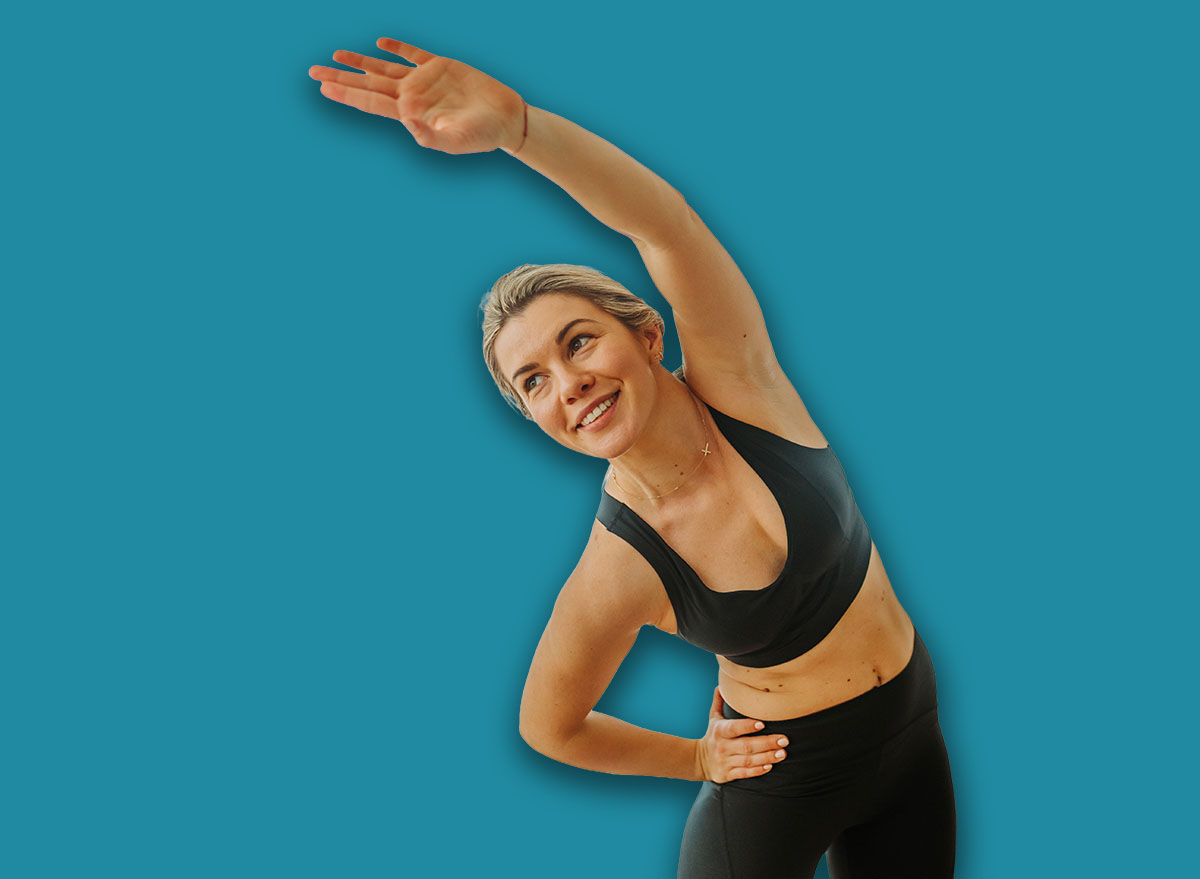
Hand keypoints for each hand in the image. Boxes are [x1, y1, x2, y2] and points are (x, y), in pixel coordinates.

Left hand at [309, 38, 525, 154]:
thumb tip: (409, 125)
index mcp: (410, 113)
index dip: (347, 94)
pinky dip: (397, 48)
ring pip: (384, 68)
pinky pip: (413, 54)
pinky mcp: (440, 67)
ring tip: (336, 56)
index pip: (371, 102)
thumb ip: (432, 136)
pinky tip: (381, 43)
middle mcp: (411, 96)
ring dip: (360, 63)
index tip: (324, 88)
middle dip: (341, 78)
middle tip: (312, 72)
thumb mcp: (458, 140)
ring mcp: (424, 81)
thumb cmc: (483, 135)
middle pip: (369, 84)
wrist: (506, 119)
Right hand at [695, 688, 787, 782]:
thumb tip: (722, 684)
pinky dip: (758, 770)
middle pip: (747, 746)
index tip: (763, 723)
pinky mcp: (729, 774)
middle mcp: (723, 747)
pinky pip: (745, 773)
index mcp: (719, 731)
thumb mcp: (713, 718)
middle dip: (767, 743)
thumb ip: (719, 701)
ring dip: (767, 757)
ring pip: (749, 761)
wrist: (698, 760)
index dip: (747, 726)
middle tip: (784, 739)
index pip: (733, 728)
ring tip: (782, 753)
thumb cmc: (713, 735)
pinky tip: (770, 765)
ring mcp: (726, 762)